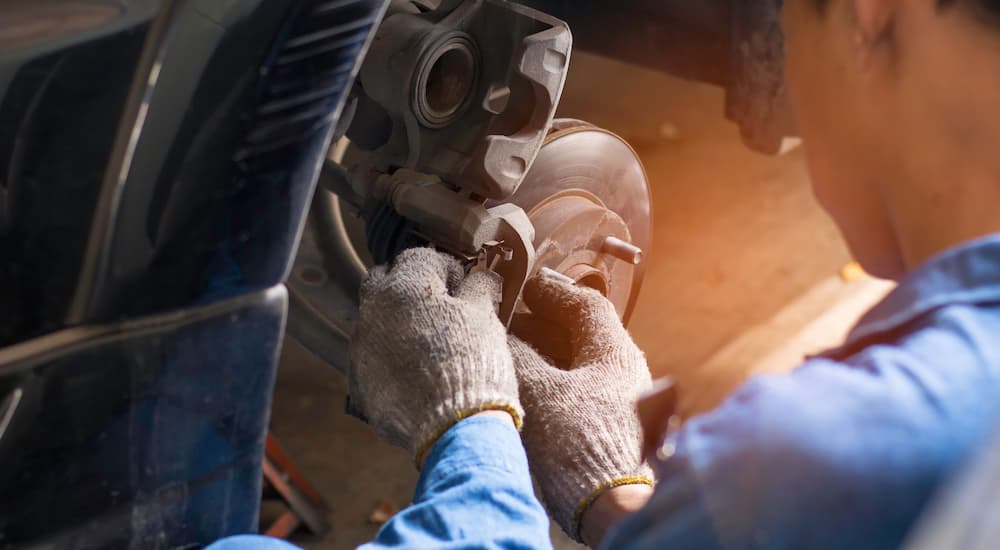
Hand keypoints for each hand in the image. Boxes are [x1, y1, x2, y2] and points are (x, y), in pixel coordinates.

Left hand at [348, 248, 522, 463]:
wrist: (455, 427)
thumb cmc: (474, 364)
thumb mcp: (485, 317)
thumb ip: (479, 287)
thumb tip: (480, 275)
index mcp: (404, 286)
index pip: (420, 257)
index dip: (445, 267)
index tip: (462, 284)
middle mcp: (373, 311)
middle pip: (384, 281)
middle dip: (409, 285)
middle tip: (440, 305)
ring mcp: (361, 348)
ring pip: (374, 320)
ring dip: (396, 322)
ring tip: (429, 342)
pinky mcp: (359, 382)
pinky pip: (371, 357)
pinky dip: (389, 357)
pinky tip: (415, 372)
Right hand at [510, 275, 654, 542]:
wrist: (616, 508)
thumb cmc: (582, 443)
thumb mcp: (540, 392)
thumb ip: (518, 357)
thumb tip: (501, 336)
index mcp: (615, 351)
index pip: (584, 304)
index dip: (550, 291)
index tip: (523, 286)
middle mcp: (622, 372)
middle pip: (578, 335)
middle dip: (539, 326)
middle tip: (504, 322)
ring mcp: (617, 404)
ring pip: (575, 366)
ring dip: (540, 358)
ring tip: (506, 358)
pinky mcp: (607, 431)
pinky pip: (574, 394)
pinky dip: (548, 386)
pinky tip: (524, 396)